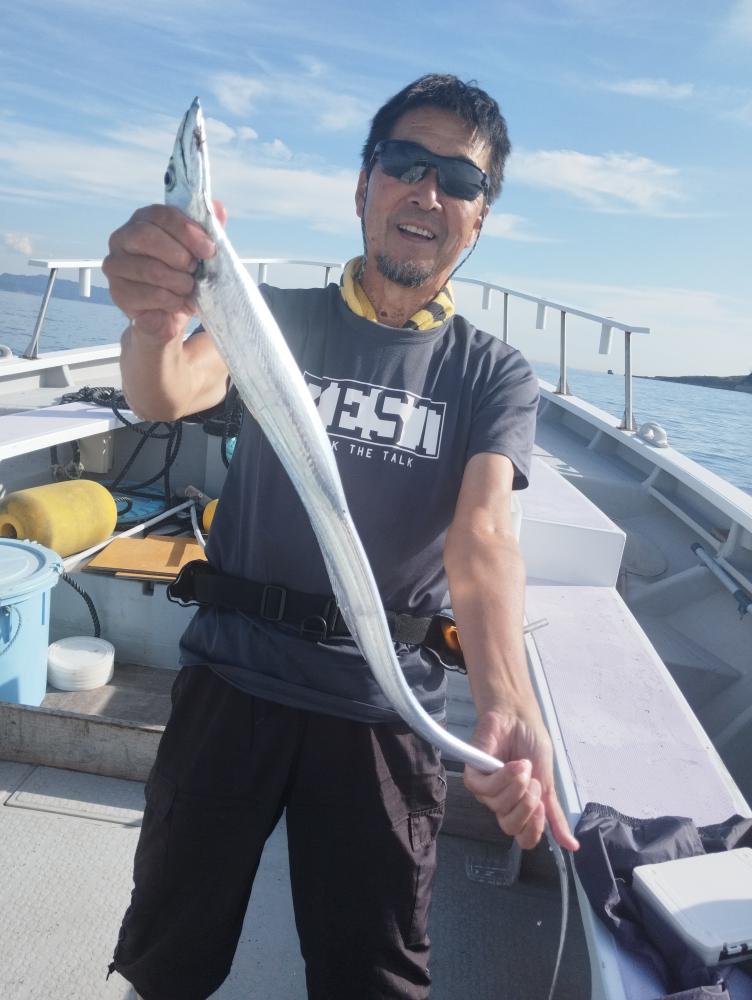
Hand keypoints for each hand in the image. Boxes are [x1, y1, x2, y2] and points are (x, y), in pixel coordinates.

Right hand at [102, 201, 226, 342]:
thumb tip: (218, 208)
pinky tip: (178, 302)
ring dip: (179, 282)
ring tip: (188, 288)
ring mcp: (116, 266)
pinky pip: (150, 294)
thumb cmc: (182, 277)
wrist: (169, 315)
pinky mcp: (118, 293)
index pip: (161, 214)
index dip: (187, 231)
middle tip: (194, 270)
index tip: (208, 249)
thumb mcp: (199, 253)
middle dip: (179, 256)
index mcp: (143, 221)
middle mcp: (122, 239)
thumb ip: (208, 230)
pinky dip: (172, 300)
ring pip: (151, 269)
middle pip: (146, 236)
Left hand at [463, 709, 578, 851]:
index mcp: (520, 808)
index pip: (524, 838)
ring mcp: (487, 791)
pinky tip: (510, 763)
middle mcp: (502, 803)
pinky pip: (485, 789)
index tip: (542, 807)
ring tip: (523, 764)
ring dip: (517, 783)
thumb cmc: (531, 745)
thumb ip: (554, 814)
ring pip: (499, 806)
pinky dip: (502, 776)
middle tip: (534, 782)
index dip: (534, 828)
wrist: (519, 717)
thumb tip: (572, 846)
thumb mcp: (548, 781)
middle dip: (527, 805)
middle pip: (510, 826)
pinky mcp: (474, 775)